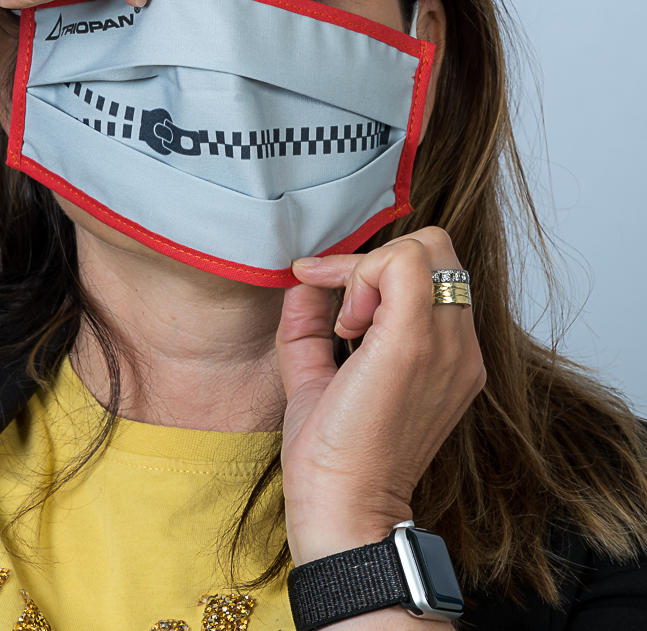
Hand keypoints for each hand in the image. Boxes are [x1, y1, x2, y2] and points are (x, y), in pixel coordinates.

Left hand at [277, 227, 485, 564]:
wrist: (344, 513)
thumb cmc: (334, 456)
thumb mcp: (319, 372)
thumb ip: (312, 321)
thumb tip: (302, 279)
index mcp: (448, 354)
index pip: (433, 271)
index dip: (375, 270)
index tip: (331, 300)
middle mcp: (459, 347)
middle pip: (436, 248)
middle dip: (377, 260)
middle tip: (343, 310)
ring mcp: (445, 346)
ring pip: (426, 247)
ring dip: (370, 270)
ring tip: (347, 324)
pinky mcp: (414, 346)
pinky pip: (404, 265)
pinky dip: (363, 276)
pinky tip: (345, 326)